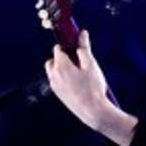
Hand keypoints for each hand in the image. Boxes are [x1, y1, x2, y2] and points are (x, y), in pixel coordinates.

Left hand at [44, 30, 137, 145]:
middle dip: (62, 57)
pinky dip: (64, 78)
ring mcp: (55, 87)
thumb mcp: (91, 64)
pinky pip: (57, 82)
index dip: (67, 45)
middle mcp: (53, 76)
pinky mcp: (59, 95)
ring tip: (79, 72)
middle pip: (52, 61)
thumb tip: (82, 33)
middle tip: (77, 60)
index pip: (57, 49)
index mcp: (60, 66)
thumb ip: (84, 48)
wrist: (93, 112)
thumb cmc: (93, 87)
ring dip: (62, 68)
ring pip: (54, 72)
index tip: (76, 46)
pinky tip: (78, 82)